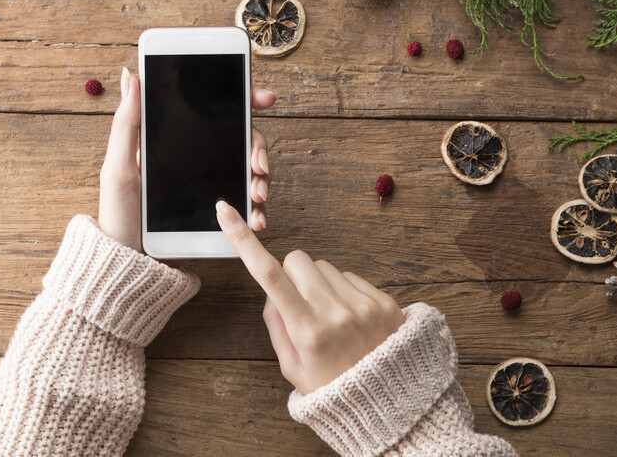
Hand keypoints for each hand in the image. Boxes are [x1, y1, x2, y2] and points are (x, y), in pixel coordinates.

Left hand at [98, 67, 275, 251]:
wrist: (129, 262)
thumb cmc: (118, 214)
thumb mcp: (118, 167)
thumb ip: (126, 123)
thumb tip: (130, 75)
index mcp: (174, 140)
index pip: (212, 110)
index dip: (242, 99)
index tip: (263, 98)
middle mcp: (196, 157)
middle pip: (240, 138)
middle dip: (258, 148)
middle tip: (257, 166)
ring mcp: (208, 183)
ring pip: (248, 169)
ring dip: (261, 178)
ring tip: (257, 195)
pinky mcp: (215, 210)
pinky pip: (244, 202)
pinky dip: (256, 208)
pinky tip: (256, 216)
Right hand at [216, 200, 405, 394]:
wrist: (390, 404)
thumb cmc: (333, 388)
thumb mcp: (292, 366)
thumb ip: (276, 324)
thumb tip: (271, 290)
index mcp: (307, 332)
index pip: (268, 276)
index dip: (244, 241)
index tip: (225, 212)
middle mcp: (335, 314)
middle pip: (297, 260)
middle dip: (291, 273)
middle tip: (300, 303)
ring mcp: (363, 306)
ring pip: (324, 266)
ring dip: (320, 283)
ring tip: (331, 317)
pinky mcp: (384, 302)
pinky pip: (351, 276)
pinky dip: (344, 291)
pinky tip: (351, 318)